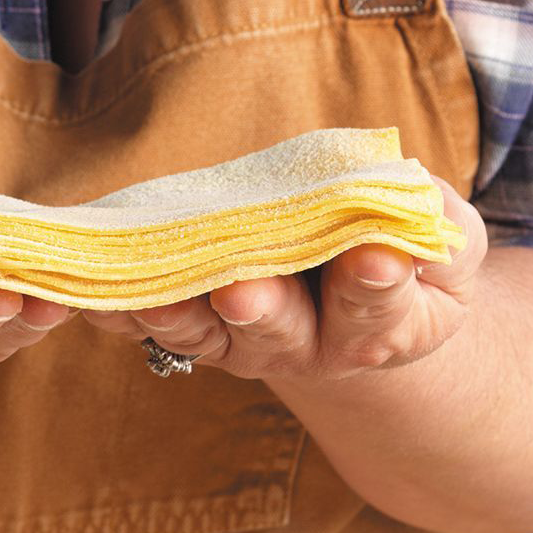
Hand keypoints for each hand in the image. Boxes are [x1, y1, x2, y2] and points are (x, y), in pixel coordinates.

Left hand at [78, 182, 488, 382]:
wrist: (356, 294)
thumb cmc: (406, 254)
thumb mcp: (440, 238)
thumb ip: (431, 220)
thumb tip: (404, 186)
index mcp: (382, 325)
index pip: (379, 305)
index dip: (376, 284)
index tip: (372, 259)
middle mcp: (308, 345)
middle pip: (282, 329)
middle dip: (261, 308)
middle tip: (242, 291)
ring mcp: (243, 341)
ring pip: (207, 332)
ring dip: (177, 311)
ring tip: (153, 293)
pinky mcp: (194, 327)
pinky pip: (153, 321)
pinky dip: (122, 308)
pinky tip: (92, 296)